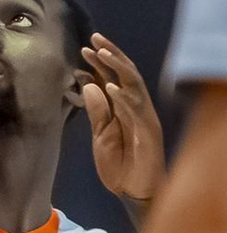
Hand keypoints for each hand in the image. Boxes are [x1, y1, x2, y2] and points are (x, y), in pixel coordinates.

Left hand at [82, 34, 164, 209]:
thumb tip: (88, 83)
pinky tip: (110, 88)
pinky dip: (124, 98)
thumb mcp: (101, 136)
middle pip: (126, 74)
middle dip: (111, 55)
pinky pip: (137, 111)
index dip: (100, 62)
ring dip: (117, 69)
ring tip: (102, 54)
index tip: (83, 49)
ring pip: (134, 86)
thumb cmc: (120, 166)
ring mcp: (144, 119)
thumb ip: (96, 111)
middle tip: (94, 39)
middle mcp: (136, 108)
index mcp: (124, 108)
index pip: (114, 78)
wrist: (135, 193)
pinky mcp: (149, 133)